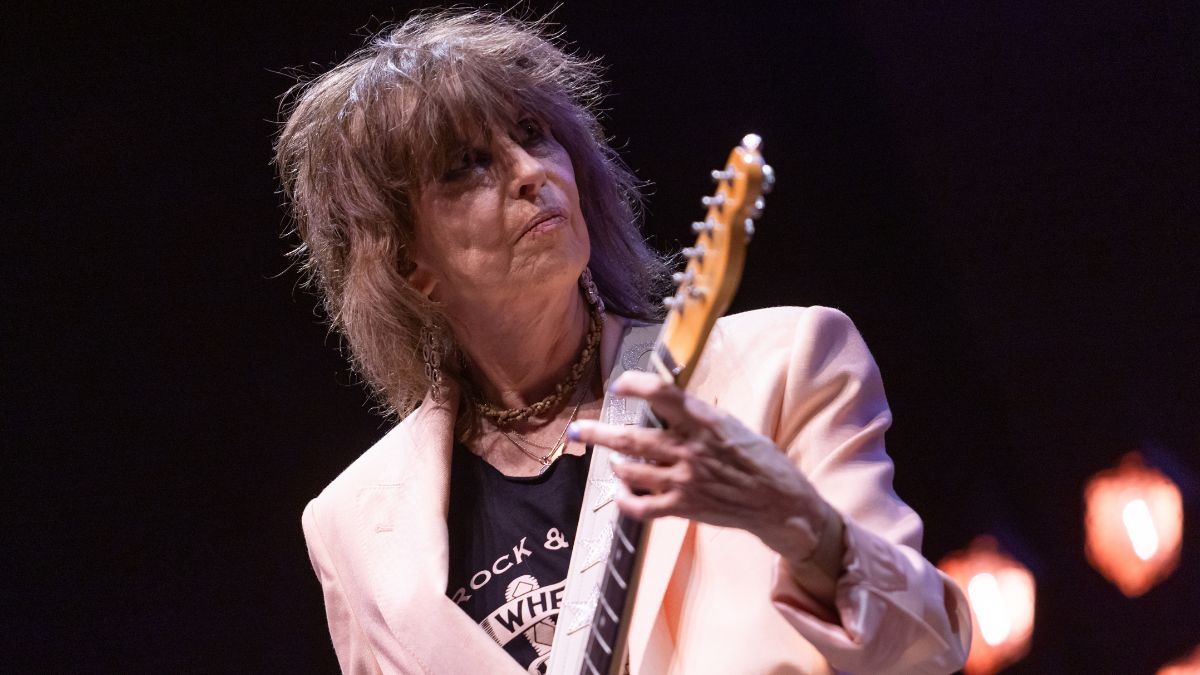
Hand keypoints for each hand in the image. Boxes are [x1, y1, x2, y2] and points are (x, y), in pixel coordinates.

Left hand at [567, 371, 836, 564]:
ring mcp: (685, 480)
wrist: (780, 502)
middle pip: (632, 437)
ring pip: (630, 471)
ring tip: (611, 461)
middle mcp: (691, 448)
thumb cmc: (759, 460)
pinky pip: (641, 507)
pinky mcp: (684, 507)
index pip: (662, 394)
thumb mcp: (732, 425)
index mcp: (705, 422)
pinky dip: (625, 501)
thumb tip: (666, 402)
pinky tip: (621, 495)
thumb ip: (698, 417)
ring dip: (614, 465)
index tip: (618, 385)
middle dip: (599, 432)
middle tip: (578, 429)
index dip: (635, 385)